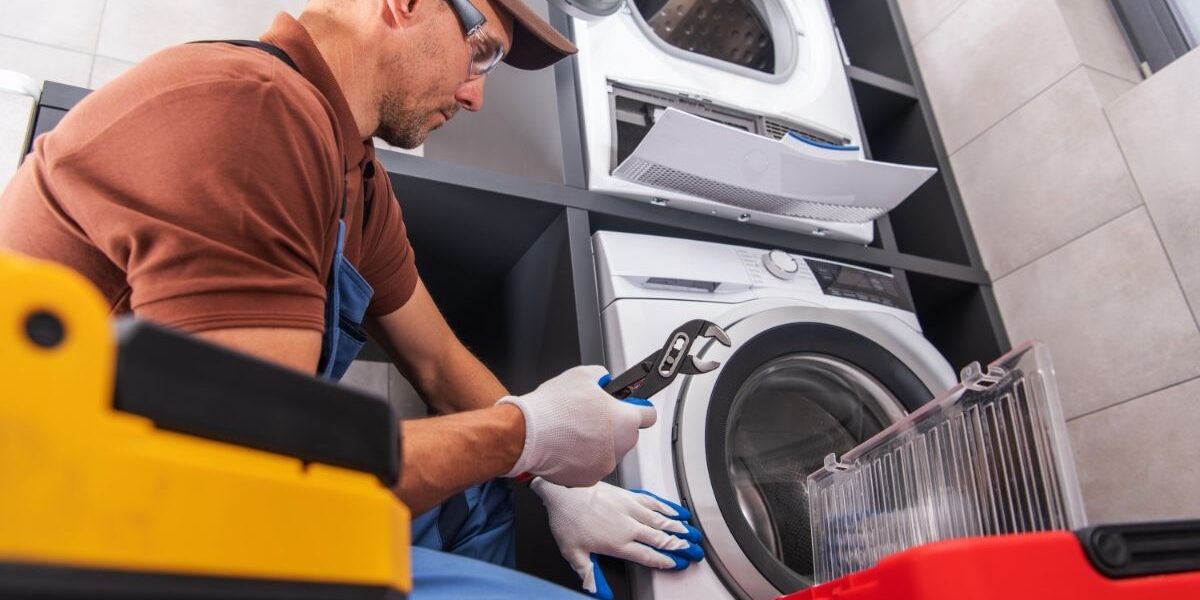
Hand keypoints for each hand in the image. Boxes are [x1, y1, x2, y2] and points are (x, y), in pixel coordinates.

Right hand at [498, 365, 655, 486]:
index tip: (630, 406)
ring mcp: (605, 465)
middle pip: (627, 435)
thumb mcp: (582, 375)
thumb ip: (602, 377)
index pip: (649, 415)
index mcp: (625, 420)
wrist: (527, 434)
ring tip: (573, 431)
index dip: (638, 407)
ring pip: (609, 452)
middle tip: (592, 417)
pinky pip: (591, 467)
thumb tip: (604, 380)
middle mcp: (621, 446)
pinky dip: (582, 459)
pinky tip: (567, 446)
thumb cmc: (553, 408)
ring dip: (598, 444)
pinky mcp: (588, 479)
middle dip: (614, 426)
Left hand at [532, 478, 703, 598]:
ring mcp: (630, 508)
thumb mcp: (573, 553)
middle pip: (660, 538)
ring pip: (661, 520)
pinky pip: (653, 502)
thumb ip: (588, 573)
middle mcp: (628, 526)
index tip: (677, 564)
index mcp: (617, 543)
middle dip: (680, 546)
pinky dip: (667, 507)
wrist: (564, 488)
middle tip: (695, 550)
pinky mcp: (628, 495)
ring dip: (678, 528)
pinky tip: (676, 510)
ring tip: (692, 533)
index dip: (664, 561)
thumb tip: (597, 591)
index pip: (648, 556)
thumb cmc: (567, 519)